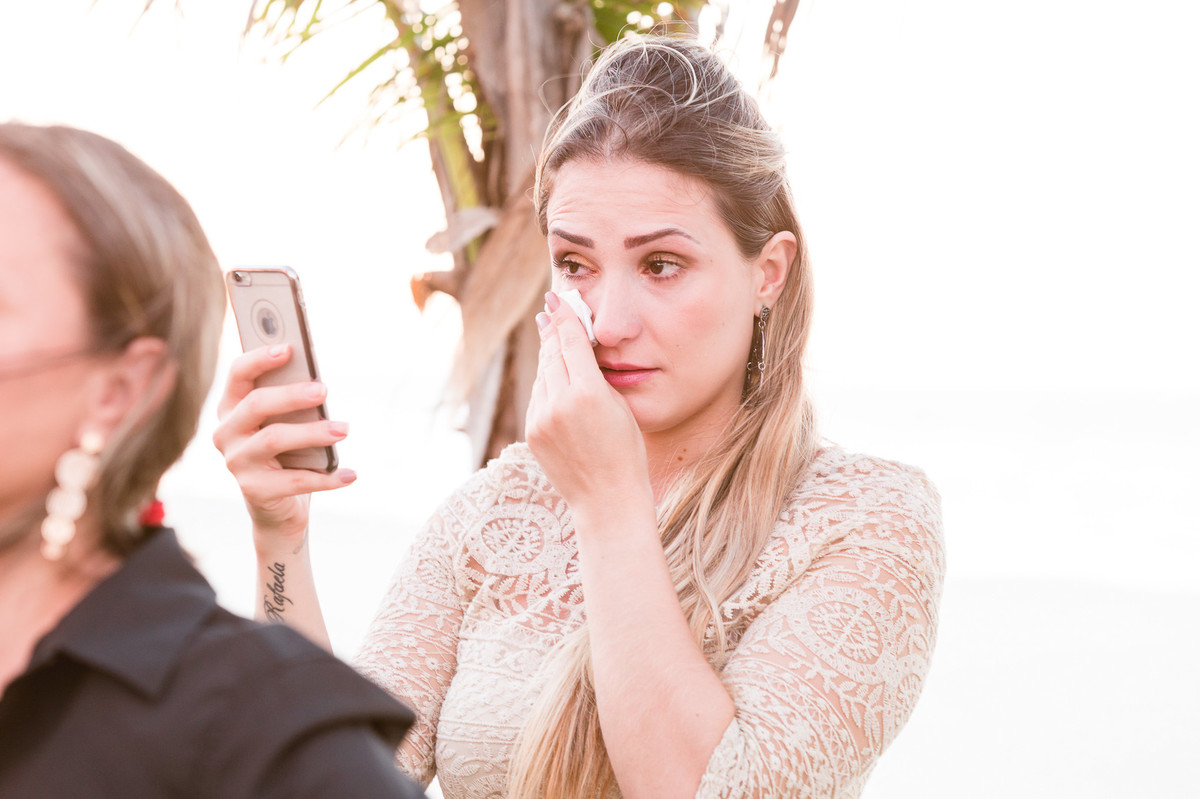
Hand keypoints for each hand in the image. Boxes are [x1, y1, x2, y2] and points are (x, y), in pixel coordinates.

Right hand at [212, 344, 353, 548]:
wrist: (278, 506)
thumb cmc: (287, 452)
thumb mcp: (287, 422)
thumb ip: (293, 402)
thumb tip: (318, 384)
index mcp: (231, 407)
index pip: (237, 375)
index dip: (259, 359)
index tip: (288, 348)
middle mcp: (226, 433)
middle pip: (256, 404)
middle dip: (292, 394)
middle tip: (324, 390)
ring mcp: (237, 462)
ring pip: (273, 439)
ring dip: (313, 433)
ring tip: (344, 429)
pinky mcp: (254, 490)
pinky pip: (294, 480)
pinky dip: (327, 478)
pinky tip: (350, 474)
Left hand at [525, 292, 648, 514]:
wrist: (607, 500)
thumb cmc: (626, 452)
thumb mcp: (620, 406)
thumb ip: (596, 375)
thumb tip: (576, 348)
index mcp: (589, 393)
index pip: (572, 342)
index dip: (565, 317)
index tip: (557, 298)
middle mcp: (559, 404)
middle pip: (552, 353)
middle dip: (553, 330)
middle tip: (551, 309)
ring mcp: (541, 419)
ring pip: (542, 374)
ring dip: (548, 355)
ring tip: (552, 335)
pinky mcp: (532, 432)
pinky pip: (538, 396)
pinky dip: (545, 382)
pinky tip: (553, 374)